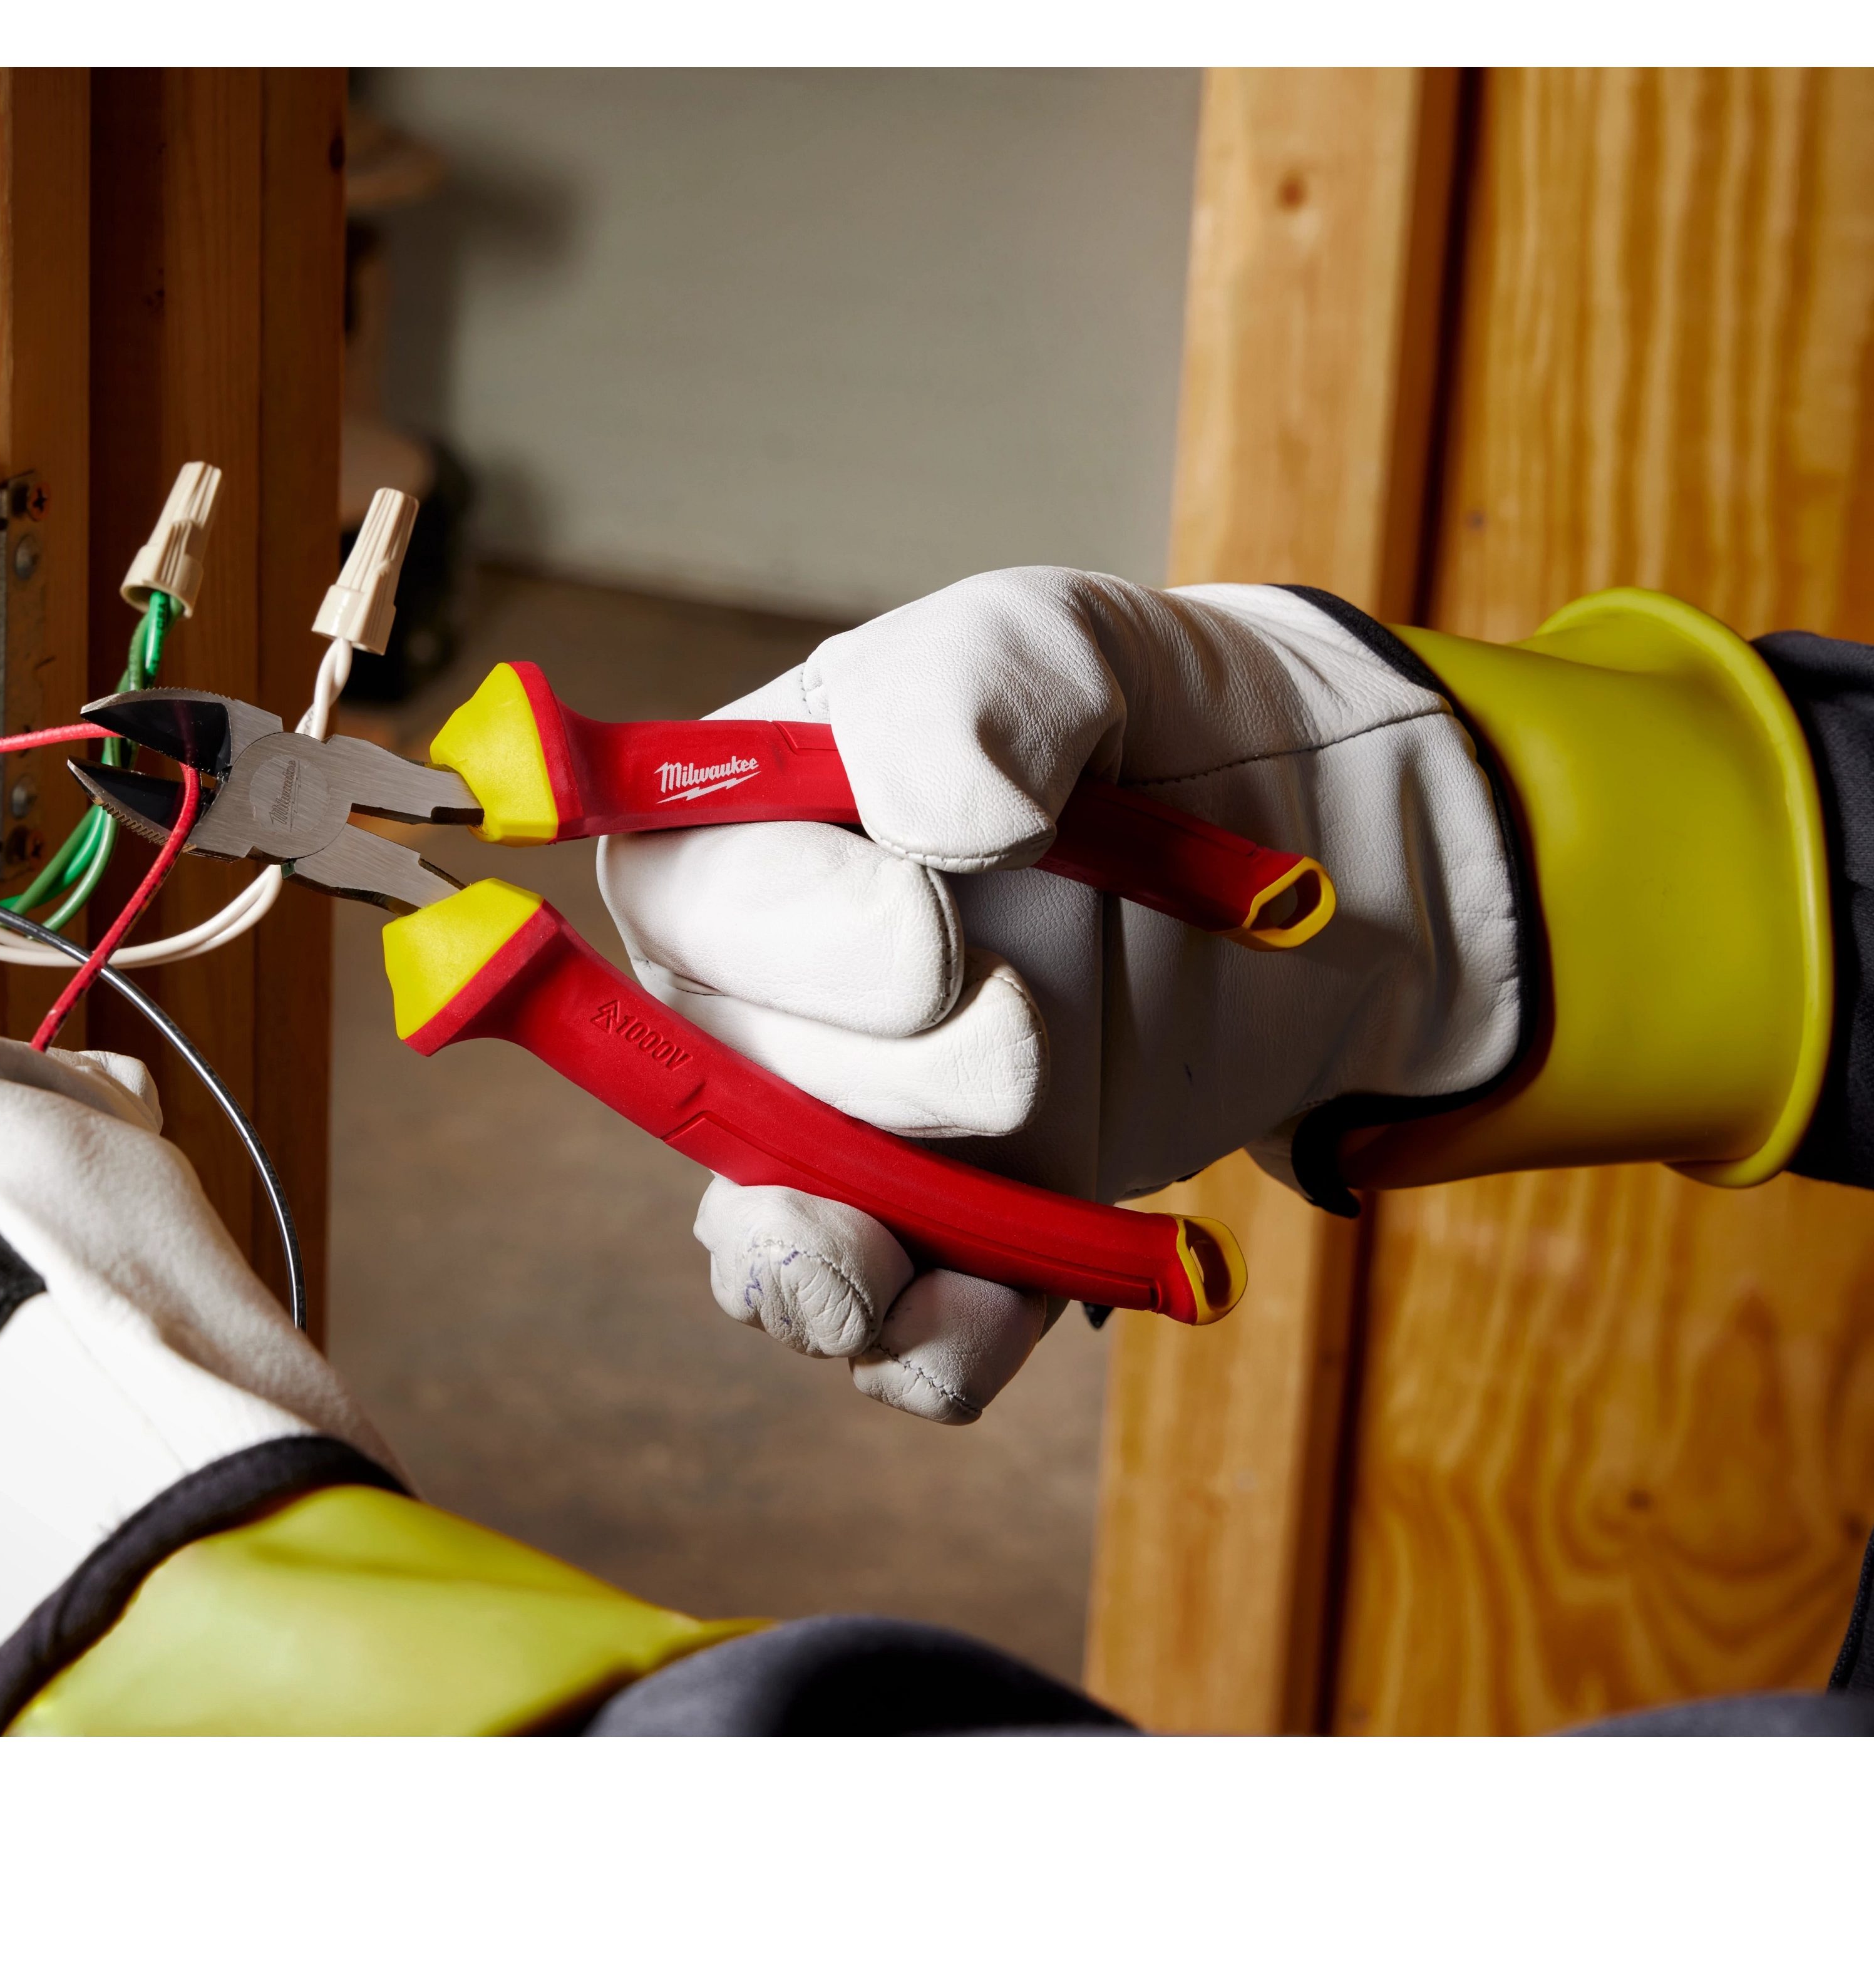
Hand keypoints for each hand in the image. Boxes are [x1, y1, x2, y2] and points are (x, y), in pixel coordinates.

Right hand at [601, 569, 1521, 1420]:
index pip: (677, 899)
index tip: (937, 942)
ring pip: (778, 1247)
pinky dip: (942, 1347)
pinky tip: (1015, 1311)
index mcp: (748, 826)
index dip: (784, 945)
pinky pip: (898, 1339)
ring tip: (917, 1273)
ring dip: (833, 1275)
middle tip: (1033, 1029)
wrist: (1311, 856)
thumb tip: (941, 823)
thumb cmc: (1143, 727)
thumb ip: (969, 689)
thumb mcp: (1060, 640)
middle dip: (889, 1086)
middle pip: (735, 1086)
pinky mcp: (953, 1231)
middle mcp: (764, 990)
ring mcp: (851, 1127)